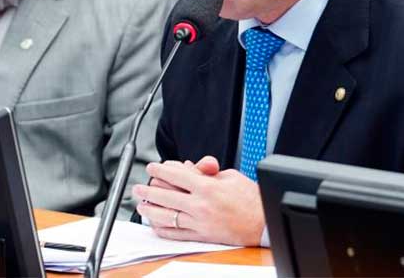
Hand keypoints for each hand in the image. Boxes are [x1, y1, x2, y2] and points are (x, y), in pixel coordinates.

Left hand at [133, 158, 264, 245]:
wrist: (263, 223)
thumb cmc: (250, 198)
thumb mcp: (229, 175)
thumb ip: (206, 171)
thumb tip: (188, 167)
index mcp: (207, 186)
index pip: (176, 175)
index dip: (161, 169)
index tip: (153, 167)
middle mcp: (201, 205)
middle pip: (166, 195)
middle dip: (149, 190)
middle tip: (140, 187)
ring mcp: (200, 222)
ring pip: (167, 216)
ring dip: (151, 210)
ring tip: (141, 205)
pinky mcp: (202, 236)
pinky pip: (176, 233)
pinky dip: (162, 229)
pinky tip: (154, 224)